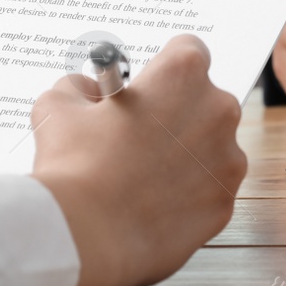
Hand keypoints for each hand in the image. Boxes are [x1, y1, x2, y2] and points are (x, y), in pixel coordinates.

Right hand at [33, 35, 246, 285]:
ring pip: (212, 147)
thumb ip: (79, 87)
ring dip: (186, 154)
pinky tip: (153, 204)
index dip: (162, 67)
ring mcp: (227, 160)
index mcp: (182, 75)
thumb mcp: (58, 106)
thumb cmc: (73, 165)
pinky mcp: (224, 204)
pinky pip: (209, 189)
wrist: (83, 236)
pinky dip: (188, 194)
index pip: (188, 50)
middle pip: (204, 100)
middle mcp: (216, 110)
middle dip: (175, 111)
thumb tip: (87, 91)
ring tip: (144, 174)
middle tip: (138, 134)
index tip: (148, 85)